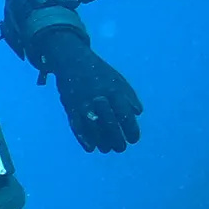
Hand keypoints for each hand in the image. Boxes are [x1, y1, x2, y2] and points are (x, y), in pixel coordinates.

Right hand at [41, 31, 142, 152]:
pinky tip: (91, 148)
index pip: (125, 114)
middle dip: (117, 139)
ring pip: (93, 127)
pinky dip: (84, 139)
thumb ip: (129, 96)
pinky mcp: (70, 107)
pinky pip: (77, 126)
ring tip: (107, 148)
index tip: (134, 139)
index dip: (131, 129)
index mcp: (113, 90)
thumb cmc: (98, 72)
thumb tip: (138, 113)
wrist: (71, 60)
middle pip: (110, 123)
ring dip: (102, 142)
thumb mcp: (117, 79)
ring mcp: (83, 103)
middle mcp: (98, 97)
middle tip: (121, 147)